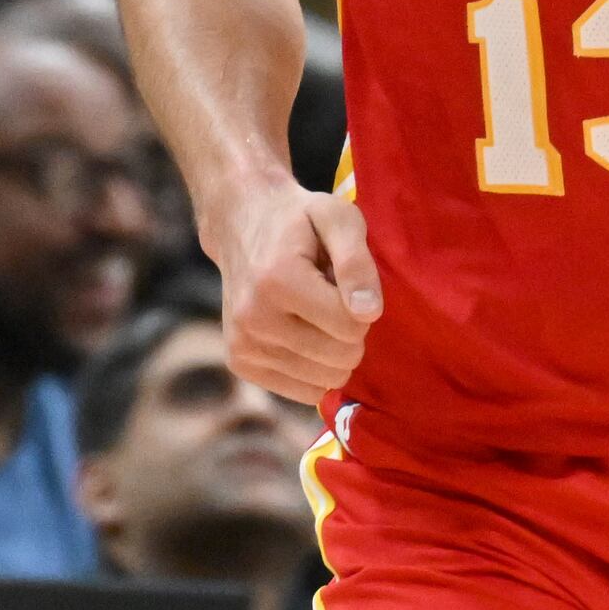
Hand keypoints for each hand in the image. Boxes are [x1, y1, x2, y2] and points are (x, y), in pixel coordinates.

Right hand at [209, 179, 377, 401]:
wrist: (242, 226)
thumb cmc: (300, 221)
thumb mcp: (338, 218)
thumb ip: (357, 262)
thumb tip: (368, 313)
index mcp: (277, 279)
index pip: (351, 326)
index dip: (362, 306)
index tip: (344, 283)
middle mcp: (253, 317)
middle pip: (340, 357)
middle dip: (349, 331)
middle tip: (329, 298)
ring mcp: (243, 344)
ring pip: (325, 380)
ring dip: (331, 349)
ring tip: (312, 312)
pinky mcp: (240, 363)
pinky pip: (304, 392)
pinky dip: (314, 368)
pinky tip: (300, 333)